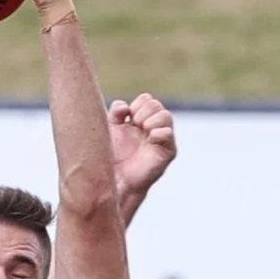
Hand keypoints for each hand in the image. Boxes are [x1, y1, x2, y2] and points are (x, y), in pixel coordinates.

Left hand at [108, 93, 175, 217]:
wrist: (115, 179)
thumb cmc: (112, 156)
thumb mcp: (110, 129)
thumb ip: (115, 112)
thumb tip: (125, 105)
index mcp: (140, 120)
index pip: (147, 99)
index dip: (137, 103)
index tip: (127, 116)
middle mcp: (153, 127)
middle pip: (156, 105)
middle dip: (143, 111)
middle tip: (135, 124)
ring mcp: (162, 139)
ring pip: (166, 116)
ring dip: (151, 119)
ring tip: (143, 129)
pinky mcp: (167, 151)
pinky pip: (169, 134)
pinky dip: (158, 132)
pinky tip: (149, 138)